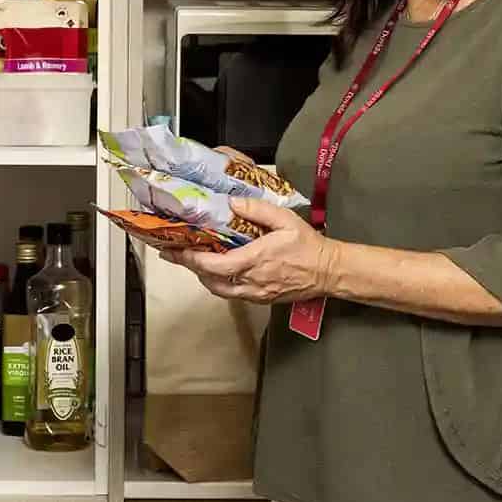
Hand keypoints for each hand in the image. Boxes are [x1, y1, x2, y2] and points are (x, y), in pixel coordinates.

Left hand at [164, 198, 339, 304]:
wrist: (329, 272)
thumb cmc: (307, 245)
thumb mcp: (286, 220)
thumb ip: (258, 210)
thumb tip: (232, 203)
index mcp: (255, 261)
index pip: (216, 265)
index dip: (193, 259)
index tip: (177, 249)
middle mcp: (251, 281)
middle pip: (210, 280)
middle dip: (190, 267)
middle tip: (172, 253)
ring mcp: (255, 293)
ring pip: (219, 291)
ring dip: (202, 276)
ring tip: (189, 261)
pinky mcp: (260, 299)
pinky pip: (231, 294)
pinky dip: (217, 283)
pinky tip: (214, 271)